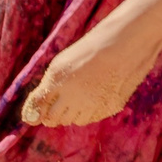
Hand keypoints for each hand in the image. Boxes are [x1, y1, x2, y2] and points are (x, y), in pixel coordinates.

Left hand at [20, 0, 161, 127]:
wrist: (129, 40)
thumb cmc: (92, 48)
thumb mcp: (62, 64)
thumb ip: (46, 90)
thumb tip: (32, 118)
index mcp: (56, 81)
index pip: (35, 110)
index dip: (35, 111)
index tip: (37, 109)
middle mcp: (73, 96)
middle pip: (53, 120)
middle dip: (53, 112)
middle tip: (60, 98)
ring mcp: (94, 104)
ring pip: (74, 121)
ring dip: (72, 112)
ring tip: (81, 92)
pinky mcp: (111, 107)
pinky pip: (92, 117)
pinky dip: (90, 111)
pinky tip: (96, 93)